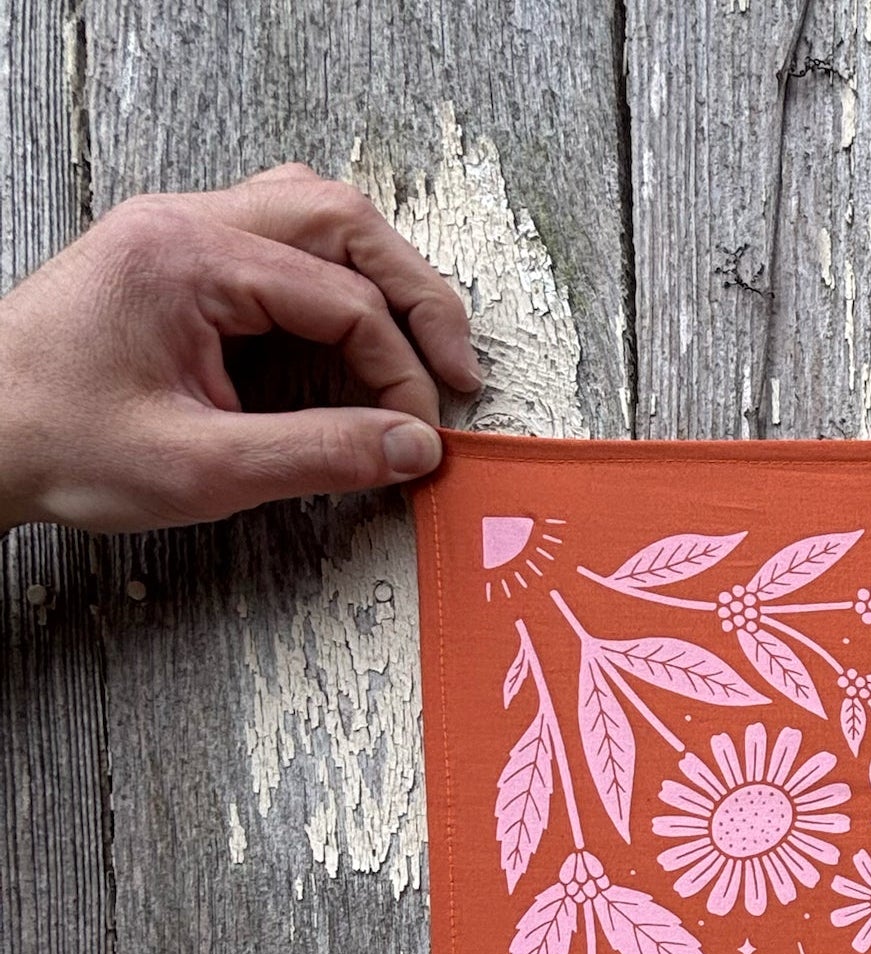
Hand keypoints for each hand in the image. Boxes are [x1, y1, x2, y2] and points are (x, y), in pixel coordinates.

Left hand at [0, 163, 481, 533]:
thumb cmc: (58, 441)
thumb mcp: (202, 468)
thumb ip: (319, 455)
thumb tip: (411, 448)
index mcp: (187, 258)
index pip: (342, 296)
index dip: (400, 372)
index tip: (418, 438)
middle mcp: (185, 222)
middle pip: (342, 222)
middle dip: (415, 298)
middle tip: (458, 371)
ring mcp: (178, 231)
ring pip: (314, 213)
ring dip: (380, 275)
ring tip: (419, 346)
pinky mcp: (176, 257)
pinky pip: (279, 237)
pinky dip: (334, 277)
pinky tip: (353, 329)